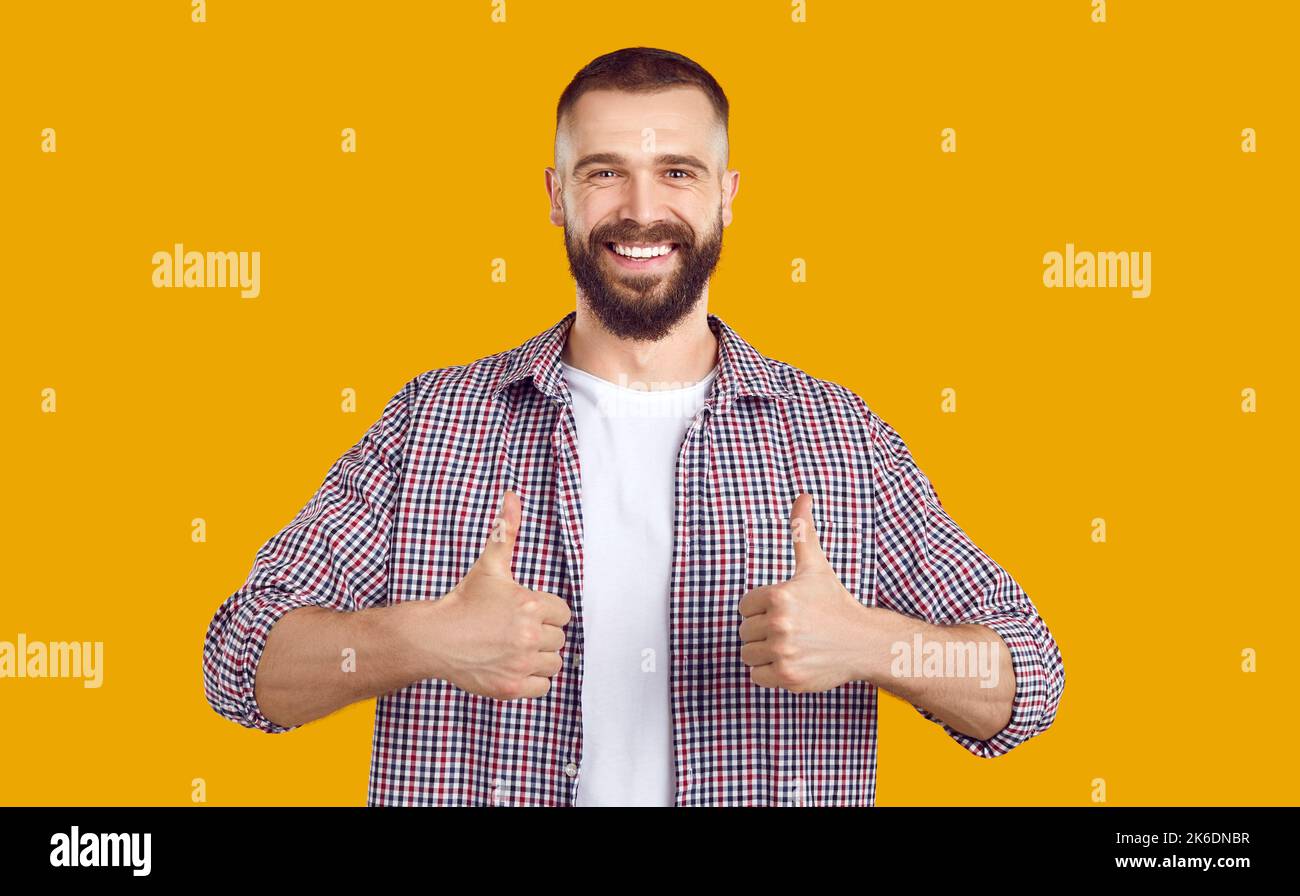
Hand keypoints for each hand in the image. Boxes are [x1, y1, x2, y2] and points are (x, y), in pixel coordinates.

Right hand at [427, 489, 570, 699]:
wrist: (435, 637)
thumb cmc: (463, 601)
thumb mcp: (489, 564)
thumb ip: (506, 530)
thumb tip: (512, 496)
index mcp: (531, 605)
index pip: (563, 613)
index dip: (546, 612)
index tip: (527, 612)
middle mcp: (529, 636)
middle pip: (559, 638)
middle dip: (542, 634)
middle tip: (516, 630)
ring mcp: (521, 664)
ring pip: (553, 663)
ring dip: (540, 657)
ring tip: (516, 648)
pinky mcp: (511, 688)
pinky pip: (543, 687)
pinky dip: (533, 680)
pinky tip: (514, 666)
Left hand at [738, 493, 870, 691]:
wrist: (862, 642)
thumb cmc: (834, 602)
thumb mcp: (815, 566)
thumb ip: (802, 531)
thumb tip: (803, 495)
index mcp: (780, 595)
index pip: (745, 606)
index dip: (762, 608)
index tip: (786, 610)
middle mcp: (779, 624)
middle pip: (744, 631)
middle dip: (763, 631)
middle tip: (792, 629)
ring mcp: (783, 652)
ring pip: (748, 654)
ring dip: (764, 652)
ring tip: (791, 645)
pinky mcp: (787, 677)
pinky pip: (755, 675)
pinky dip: (769, 672)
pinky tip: (791, 661)